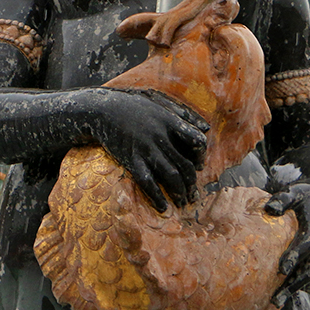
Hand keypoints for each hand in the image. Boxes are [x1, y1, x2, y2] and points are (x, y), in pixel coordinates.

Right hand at [93, 90, 208, 211]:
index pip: (197, 141)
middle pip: (185, 164)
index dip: (201, 155)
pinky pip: (147, 182)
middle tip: (193, 195)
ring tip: (182, 202)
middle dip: (192, 183)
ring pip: (171, 176)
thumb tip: (206, 127)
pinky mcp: (131, 159)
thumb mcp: (160, 102)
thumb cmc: (133, 104)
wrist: (102, 110)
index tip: (198, 165)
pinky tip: (163, 207)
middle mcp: (160, 136)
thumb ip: (183, 113)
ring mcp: (145, 149)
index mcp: (170, 121)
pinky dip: (157, 197)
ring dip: (179, 192)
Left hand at [265, 172, 309, 294]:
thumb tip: (268, 209)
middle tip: (275, 298)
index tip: (281, 269)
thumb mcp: (296, 191)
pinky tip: (291, 291)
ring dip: (300, 287)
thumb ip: (282, 199)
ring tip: (278, 300)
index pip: (307, 243)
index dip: (295, 255)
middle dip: (295, 283)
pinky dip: (309, 284)